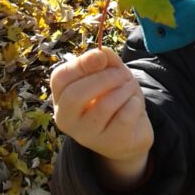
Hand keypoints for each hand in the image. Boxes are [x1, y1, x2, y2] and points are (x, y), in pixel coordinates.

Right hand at [51, 48, 153, 187]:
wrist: (130, 132)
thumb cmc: (114, 98)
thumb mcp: (109, 74)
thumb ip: (104, 60)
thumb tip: (102, 52)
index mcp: (61, 98)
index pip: (60, 78)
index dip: (80, 64)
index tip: (101, 56)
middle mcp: (67, 119)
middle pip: (75, 95)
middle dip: (104, 78)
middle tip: (122, 74)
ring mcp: (86, 135)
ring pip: (104, 105)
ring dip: (124, 89)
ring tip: (130, 88)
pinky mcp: (109, 142)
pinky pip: (124, 116)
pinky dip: (134, 104)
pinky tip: (134, 106)